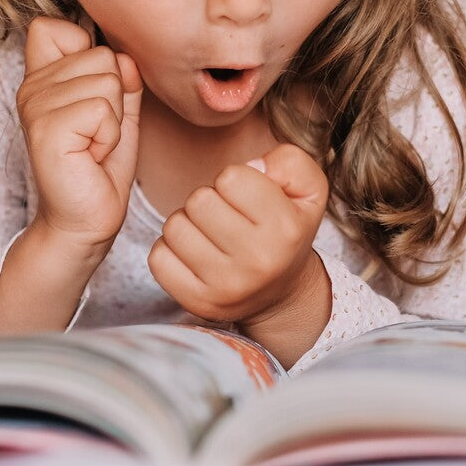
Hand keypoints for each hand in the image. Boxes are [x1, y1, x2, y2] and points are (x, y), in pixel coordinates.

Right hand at [17, 16, 142, 251]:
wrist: (87, 220)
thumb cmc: (100, 167)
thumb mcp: (117, 112)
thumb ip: (121, 78)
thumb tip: (124, 57)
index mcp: (42, 78)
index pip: (50, 27)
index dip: (86, 52)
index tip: (91, 96)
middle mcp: (31, 87)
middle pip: (101, 55)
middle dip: (114, 98)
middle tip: (95, 134)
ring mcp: (34, 107)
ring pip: (107, 81)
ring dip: (113, 120)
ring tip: (93, 146)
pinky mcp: (46, 130)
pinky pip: (102, 109)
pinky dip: (110, 136)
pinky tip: (91, 156)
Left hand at [147, 143, 329, 326]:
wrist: (283, 293)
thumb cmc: (287, 230)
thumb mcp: (308, 190)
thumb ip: (290, 162)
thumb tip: (254, 166)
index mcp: (285, 230)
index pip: (230, 178)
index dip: (234, 180)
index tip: (245, 197)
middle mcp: (258, 262)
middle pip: (198, 201)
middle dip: (209, 199)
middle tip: (225, 215)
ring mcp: (226, 287)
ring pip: (174, 227)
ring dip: (187, 223)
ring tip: (210, 233)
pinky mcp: (199, 302)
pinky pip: (158, 258)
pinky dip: (170, 249)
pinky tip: (194, 253)